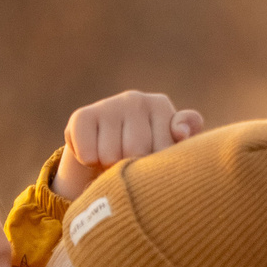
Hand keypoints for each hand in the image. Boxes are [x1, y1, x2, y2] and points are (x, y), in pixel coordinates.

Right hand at [52, 90, 203, 199]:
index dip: (155, 165)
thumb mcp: (168, 152)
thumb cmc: (142, 156)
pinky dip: (89, 162)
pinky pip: (88, 154)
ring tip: (111, 160)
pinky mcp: (81, 116)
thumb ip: (185, 141)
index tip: (151, 163)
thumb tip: (180, 133)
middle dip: (131, 166)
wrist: (99, 158)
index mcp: (160, 105)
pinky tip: (93, 155)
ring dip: (109, 167)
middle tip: (128, 163)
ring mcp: (108, 105)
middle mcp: (135, 99)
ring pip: (111, 156)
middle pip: (137, 151)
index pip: (163, 147)